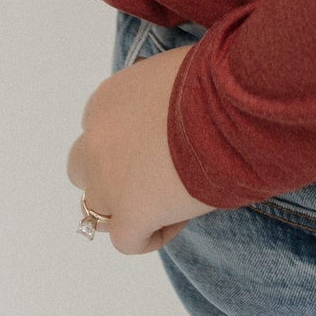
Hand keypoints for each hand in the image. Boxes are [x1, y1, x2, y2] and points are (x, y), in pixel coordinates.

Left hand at [66, 44, 218, 253]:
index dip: (129, 143)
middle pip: (86, 170)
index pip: (101, 130)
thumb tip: (174, 108)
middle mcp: (96, 139)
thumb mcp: (170, 74)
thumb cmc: (213, 81)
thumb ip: (155, 95)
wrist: (229, 107)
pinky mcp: (130, 214)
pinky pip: (127, 241)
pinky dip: (149, 236)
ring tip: (167, 203)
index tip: (163, 145)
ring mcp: (108, 180)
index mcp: (106, 101)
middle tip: (154, 176)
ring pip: (96, 210)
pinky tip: (179, 220)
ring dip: (126, 209)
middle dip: (112, 176)